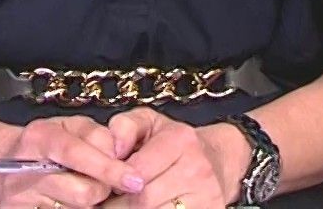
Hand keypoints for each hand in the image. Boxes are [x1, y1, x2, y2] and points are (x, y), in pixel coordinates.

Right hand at [0, 115, 148, 208]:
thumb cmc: (42, 144)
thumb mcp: (67, 126)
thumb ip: (94, 134)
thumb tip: (119, 151)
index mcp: (40, 138)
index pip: (77, 154)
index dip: (109, 168)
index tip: (134, 180)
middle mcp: (27, 169)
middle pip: (83, 192)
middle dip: (102, 189)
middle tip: (103, 181)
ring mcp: (23, 199)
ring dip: (89, 203)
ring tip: (83, 188)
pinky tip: (69, 200)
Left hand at [97, 108, 245, 208]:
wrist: (217, 160)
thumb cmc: (174, 142)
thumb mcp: (148, 122)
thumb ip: (124, 126)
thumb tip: (113, 149)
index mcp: (180, 140)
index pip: (136, 172)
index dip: (114, 182)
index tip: (105, 184)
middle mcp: (197, 169)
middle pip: (143, 201)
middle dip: (118, 204)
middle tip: (107, 201)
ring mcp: (207, 196)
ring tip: (122, 205)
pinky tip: (141, 208)